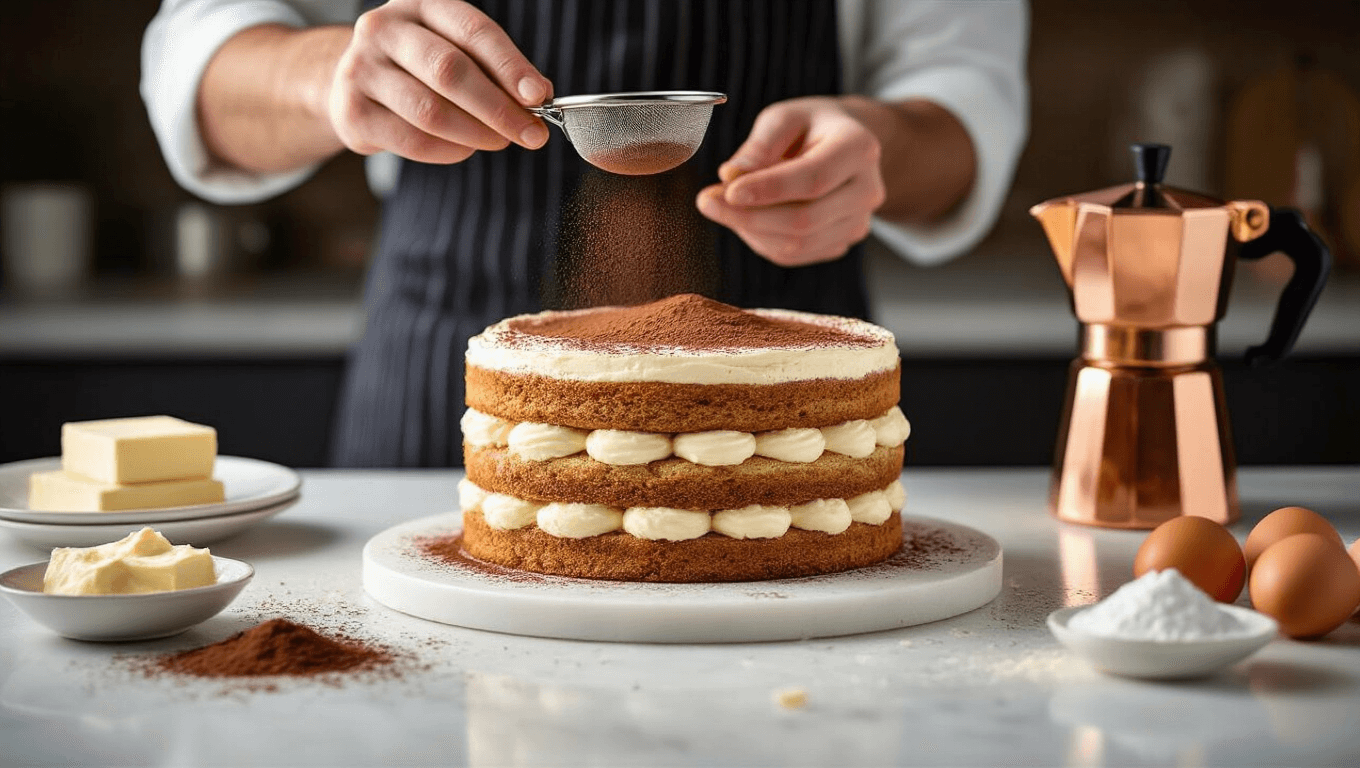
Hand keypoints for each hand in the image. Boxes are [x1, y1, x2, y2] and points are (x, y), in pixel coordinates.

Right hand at [329, 0, 552, 163]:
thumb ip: (497, 69)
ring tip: (500, 141)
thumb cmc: (419, 67)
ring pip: (431, 110)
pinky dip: (449, 151)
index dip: (510, 65)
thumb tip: (539, 94)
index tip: (539, 96)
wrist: (354, 82)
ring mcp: (361, 68)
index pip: (473, 31)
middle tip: (531, 133)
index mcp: (421, 5)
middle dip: (498, 107)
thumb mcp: (457, 52)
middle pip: (449, 70)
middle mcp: (385, 29)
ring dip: (477, 133)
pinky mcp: (352, 111)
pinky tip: (465, 149)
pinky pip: (413, 140)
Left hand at [696, 97, 885, 266]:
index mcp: (859, 148)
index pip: (813, 178)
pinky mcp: (842, 243)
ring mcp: (858, 222)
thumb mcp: (784, 118)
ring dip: (750, 230)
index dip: (767, 189)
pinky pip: (794, 254)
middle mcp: (867, 189)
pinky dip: (761, 240)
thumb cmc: (810, 128)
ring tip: (722, 207)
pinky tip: (746, 218)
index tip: (727, 190)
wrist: (844, 147)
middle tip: (706, 202)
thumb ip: (758, 145)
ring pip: (797, 244)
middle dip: (749, 216)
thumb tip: (731, 175)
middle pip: (804, 219)